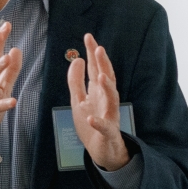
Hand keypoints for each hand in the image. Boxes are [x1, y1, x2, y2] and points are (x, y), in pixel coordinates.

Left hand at [68, 32, 130, 171]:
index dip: (92, 54)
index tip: (88, 37)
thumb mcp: (78, 100)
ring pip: (111, 99)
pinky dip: (98, 122)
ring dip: (107, 87)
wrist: (102, 151)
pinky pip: (104, 126)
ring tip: (99, 76)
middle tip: (98, 49)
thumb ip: (76, 81)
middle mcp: (106, 100)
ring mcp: (109, 115)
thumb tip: (77, 59)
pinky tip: (91, 117)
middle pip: (106, 78)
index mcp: (98, 91)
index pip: (96, 68)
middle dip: (103, 64)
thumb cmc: (91, 124)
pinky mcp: (108, 132)